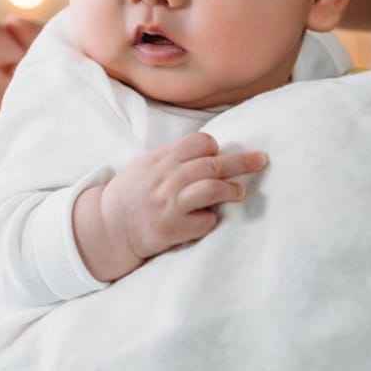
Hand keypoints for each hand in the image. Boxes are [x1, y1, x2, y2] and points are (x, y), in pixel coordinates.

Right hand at [73, 132, 268, 281]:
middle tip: (262, 160)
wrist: (108, 226)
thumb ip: (174, 157)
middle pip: (213, 163)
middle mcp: (167, 178)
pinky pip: (204, 221)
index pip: (199, 142)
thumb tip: (209, 152)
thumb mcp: (147, 165)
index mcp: (162, 159)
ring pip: (211, 188)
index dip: (214, 148)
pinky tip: (207, 220)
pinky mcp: (173, 228)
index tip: (219, 155)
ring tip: (240, 193)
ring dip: (231, 189)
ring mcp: (170, 203)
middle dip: (243, 161)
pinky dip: (210, 219)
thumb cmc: (132, 193)